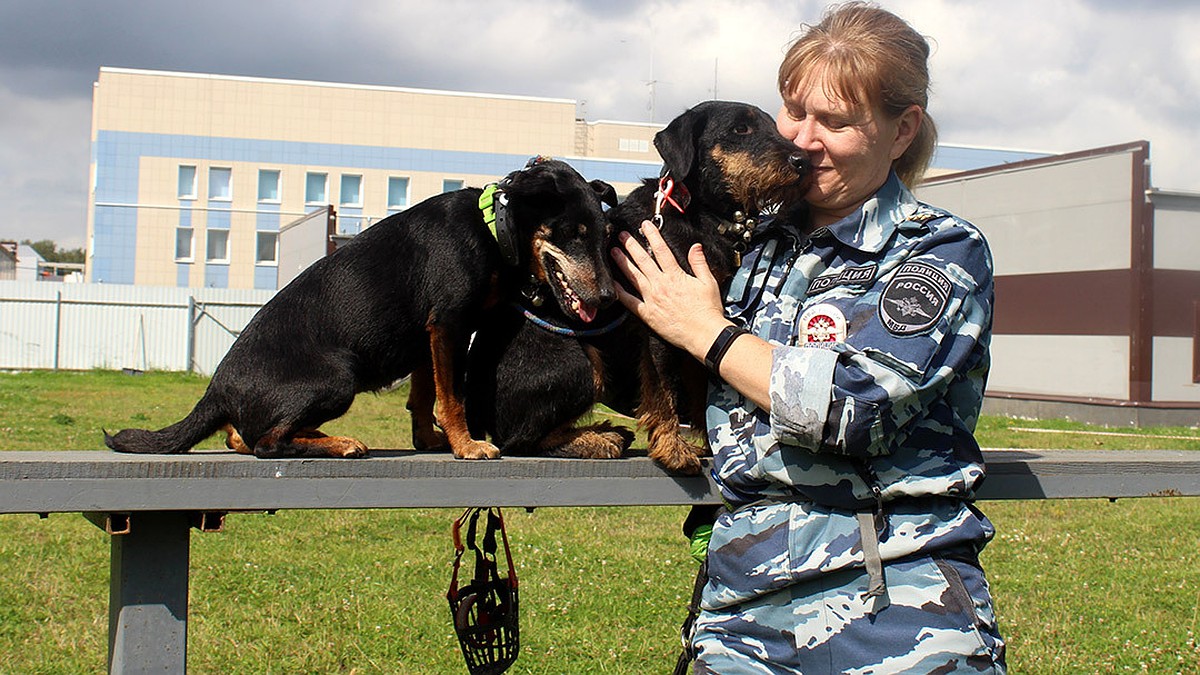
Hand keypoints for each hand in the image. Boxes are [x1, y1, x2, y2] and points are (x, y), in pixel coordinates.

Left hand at [610, 221, 729, 358]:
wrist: (704, 334)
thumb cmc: (708, 311)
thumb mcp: (708, 282)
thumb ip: (700, 263)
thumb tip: (696, 246)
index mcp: (676, 276)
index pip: (661, 251)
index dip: (652, 236)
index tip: (645, 225)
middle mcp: (661, 285)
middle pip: (643, 261)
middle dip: (631, 245)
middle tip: (622, 235)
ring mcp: (652, 299)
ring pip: (633, 277)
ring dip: (623, 263)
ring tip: (614, 252)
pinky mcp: (648, 314)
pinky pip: (629, 301)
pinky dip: (619, 292)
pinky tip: (611, 283)